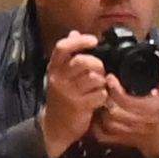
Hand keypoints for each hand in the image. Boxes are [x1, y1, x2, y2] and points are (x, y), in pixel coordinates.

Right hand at [39, 34, 115, 157]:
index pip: (63, 47)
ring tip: (99, 86)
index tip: (94, 40)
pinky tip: (99, 99)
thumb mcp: (61, 73)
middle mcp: (59, 78)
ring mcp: (69, 92)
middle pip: (83, 62)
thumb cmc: (63, 95)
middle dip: (98, 65)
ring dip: (102, 81)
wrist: (55, 125)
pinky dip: (104, 96)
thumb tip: (74, 33)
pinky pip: (100, 94)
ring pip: (94, 78)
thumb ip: (69, 54)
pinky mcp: (80, 106)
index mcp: (54, 67)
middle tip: (100, 72)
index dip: (80, 41)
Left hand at [87, 70, 158, 157]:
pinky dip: (96, 127)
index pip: (126, 101)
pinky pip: (103, 135)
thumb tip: (157, 57)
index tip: (110, 77)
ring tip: (98, 99)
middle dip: (105, 98)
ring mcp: (129, 133)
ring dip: (100, 111)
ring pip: (106, 123)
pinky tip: (97, 116)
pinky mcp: (120, 141)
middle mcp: (140, 123)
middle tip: (100, 87)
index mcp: (151, 109)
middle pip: (113, 112)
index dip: (115, 89)